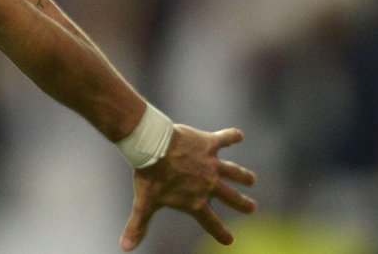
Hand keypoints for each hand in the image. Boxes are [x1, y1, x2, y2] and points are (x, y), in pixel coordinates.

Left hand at [120, 126, 256, 250]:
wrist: (152, 147)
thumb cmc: (149, 176)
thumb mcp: (144, 203)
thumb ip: (138, 226)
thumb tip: (125, 247)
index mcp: (195, 201)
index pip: (211, 222)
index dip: (220, 233)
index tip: (229, 240)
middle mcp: (208, 185)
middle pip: (231, 197)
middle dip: (243, 204)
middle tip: (252, 207)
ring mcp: (211, 164)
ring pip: (233, 172)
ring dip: (243, 175)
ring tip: (251, 179)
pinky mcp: (208, 144)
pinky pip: (225, 139)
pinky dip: (232, 136)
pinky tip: (239, 134)